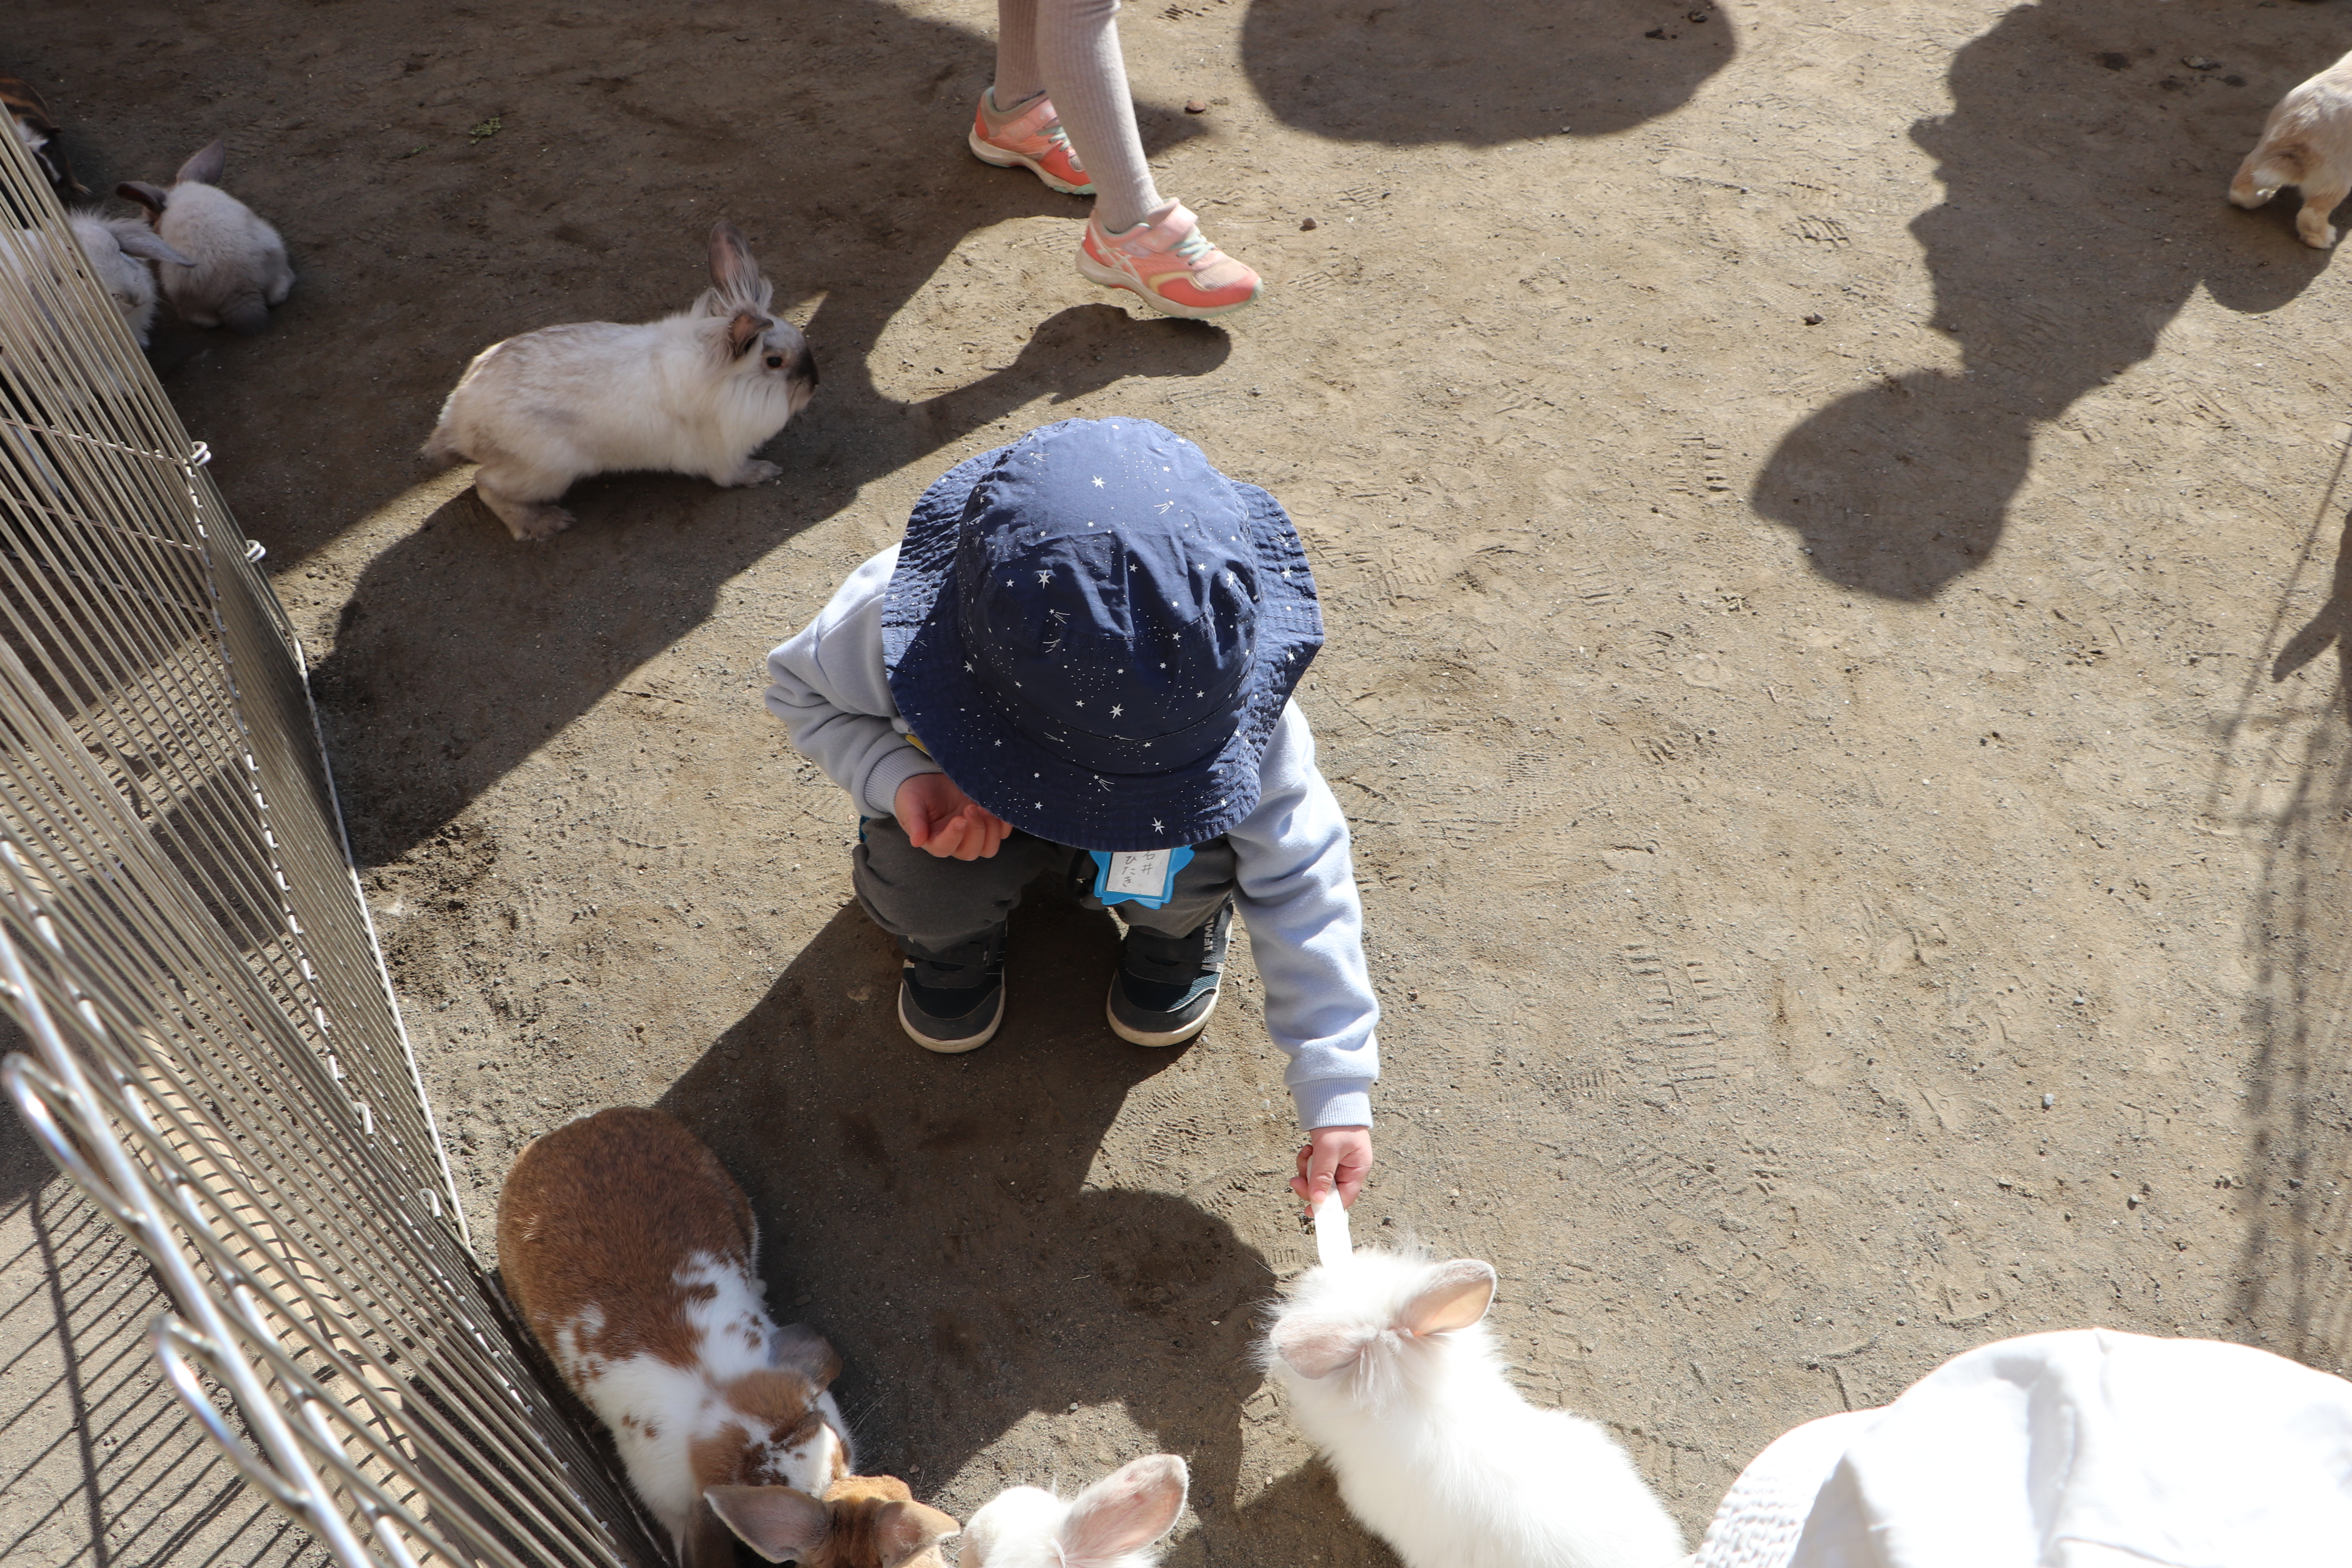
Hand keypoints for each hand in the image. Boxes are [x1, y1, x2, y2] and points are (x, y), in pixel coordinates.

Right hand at [895, 773, 1012, 859]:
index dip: (954, 837)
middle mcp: (955, 842)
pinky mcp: (986, 824)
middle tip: (971, 807)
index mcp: (933, 840)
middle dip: (975, 830)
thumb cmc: (916, 793)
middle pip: (970, 851)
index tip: (959, 819)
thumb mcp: (910, 803)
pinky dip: (1003, 824)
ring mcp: (972, 834)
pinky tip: (997, 808)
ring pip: (988, 848)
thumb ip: (914, 821)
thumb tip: (916, 841)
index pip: (944, 848)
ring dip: (991, 830)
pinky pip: (1001, 833)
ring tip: (984, 807)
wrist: (929, 778)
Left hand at [1291, 1126, 1372, 1211]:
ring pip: (1318, 1179)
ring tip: (1306, 1154)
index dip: (1328, 1207)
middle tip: (1296, 1180)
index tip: (1310, 1212)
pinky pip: (1314, 1167)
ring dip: (1307, 1170)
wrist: (1332, 1096)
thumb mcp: (1329, 1150)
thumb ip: (1323, 1176)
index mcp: (1358, 1169)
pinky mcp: (1327, 1156)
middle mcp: (1350, 1168)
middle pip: (1328, 1190)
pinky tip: (1307, 1149)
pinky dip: (1307, 1161)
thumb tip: (1317, 1199)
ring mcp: (1338, 1162)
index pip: (1345, 1198)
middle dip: (1311, 1185)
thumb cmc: (1338, 1120)